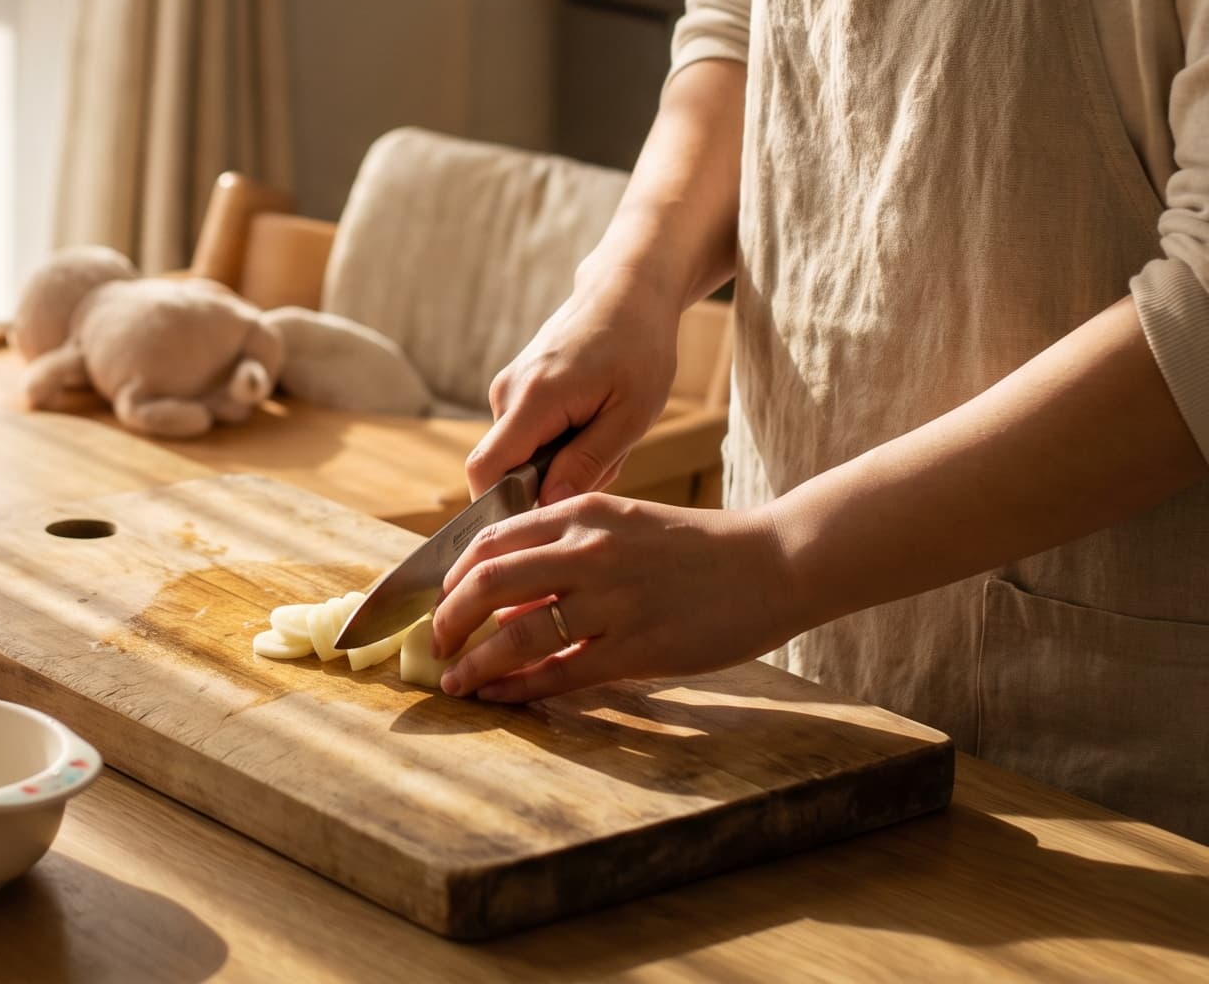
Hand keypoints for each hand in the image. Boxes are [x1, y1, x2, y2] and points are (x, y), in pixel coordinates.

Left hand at [430, 495, 799, 702]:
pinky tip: (502, 697)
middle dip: (449, 620)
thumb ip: (568, 547)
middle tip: (436, 645)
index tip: (438, 603)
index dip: (451, 577)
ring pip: (516, 634)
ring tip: (457, 681)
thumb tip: (507, 593)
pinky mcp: (638, 646)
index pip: (490, 540)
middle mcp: (590, 550)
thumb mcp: (625, 524)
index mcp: (583, 511)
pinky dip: (520, 688)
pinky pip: (560, 673)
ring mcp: (613, 600)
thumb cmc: (697, 548)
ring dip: (476, 664)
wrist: (772, 562)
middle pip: (488, 583)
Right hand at [464, 269, 683, 504]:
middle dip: (551, 483)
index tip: (536, 524)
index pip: (485, 469)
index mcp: (534, 399)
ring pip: (521, 452)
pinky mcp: (517, 386)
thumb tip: (548, 504)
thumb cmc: (639, 347)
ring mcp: (509, 387)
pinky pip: (528, 433)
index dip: (497, 507)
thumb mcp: (631, 415)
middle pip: (507, 467)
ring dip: (562, 460)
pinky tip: (595, 421)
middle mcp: (508, 392)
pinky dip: (561, 440)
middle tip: (608, 462)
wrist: (628, 291)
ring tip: (608, 435)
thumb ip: (588, 463)